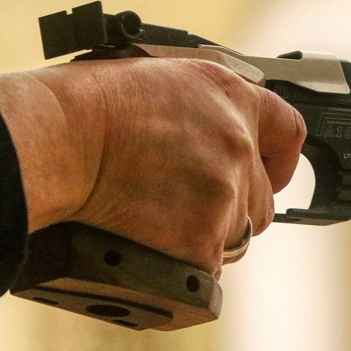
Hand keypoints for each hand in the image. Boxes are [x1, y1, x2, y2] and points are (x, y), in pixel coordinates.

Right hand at [0, 58, 305, 275]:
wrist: (61, 139)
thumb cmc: (88, 106)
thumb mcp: (160, 79)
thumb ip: (202, 107)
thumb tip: (211, 130)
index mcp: (231, 99)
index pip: (289, 131)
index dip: (282, 160)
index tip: (273, 173)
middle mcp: (238, 146)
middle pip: (263, 200)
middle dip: (233, 209)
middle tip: (185, 207)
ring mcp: (225, 196)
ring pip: (234, 237)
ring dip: (204, 237)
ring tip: (152, 221)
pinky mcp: (203, 242)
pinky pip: (206, 270)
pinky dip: (179, 265)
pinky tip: (145, 242)